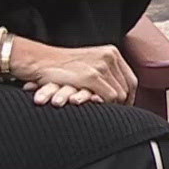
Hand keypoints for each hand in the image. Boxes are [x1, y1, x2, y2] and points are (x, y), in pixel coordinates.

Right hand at [18, 43, 137, 105]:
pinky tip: (97, 109)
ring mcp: (101, 66)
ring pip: (119, 95)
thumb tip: (119, 93)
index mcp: (111, 52)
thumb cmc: (60, 66)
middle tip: (115, 115)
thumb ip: (104, 73)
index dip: (129, 97)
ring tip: (106, 114)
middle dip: (123, 105)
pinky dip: (106, 106)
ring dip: (114, 107)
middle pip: (127, 88)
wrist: (38, 61)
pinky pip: (109, 97)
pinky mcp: (91, 76)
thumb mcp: (88, 62)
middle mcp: (109, 56)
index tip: (124, 108)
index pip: (130, 80)